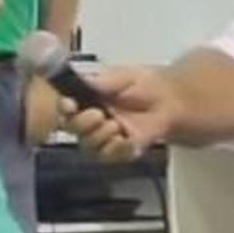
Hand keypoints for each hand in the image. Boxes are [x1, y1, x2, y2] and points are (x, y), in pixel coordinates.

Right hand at [59, 66, 179, 161]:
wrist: (171, 102)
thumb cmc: (147, 86)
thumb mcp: (124, 76)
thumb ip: (102, 81)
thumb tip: (82, 80)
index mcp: (87, 98)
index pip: (64, 105)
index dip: (62, 107)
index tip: (70, 105)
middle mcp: (90, 119)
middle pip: (71, 128)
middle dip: (82, 123)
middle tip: (99, 114)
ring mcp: (103, 137)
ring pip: (87, 146)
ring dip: (100, 136)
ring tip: (117, 125)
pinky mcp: (118, 151)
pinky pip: (109, 157)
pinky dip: (117, 149)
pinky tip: (126, 139)